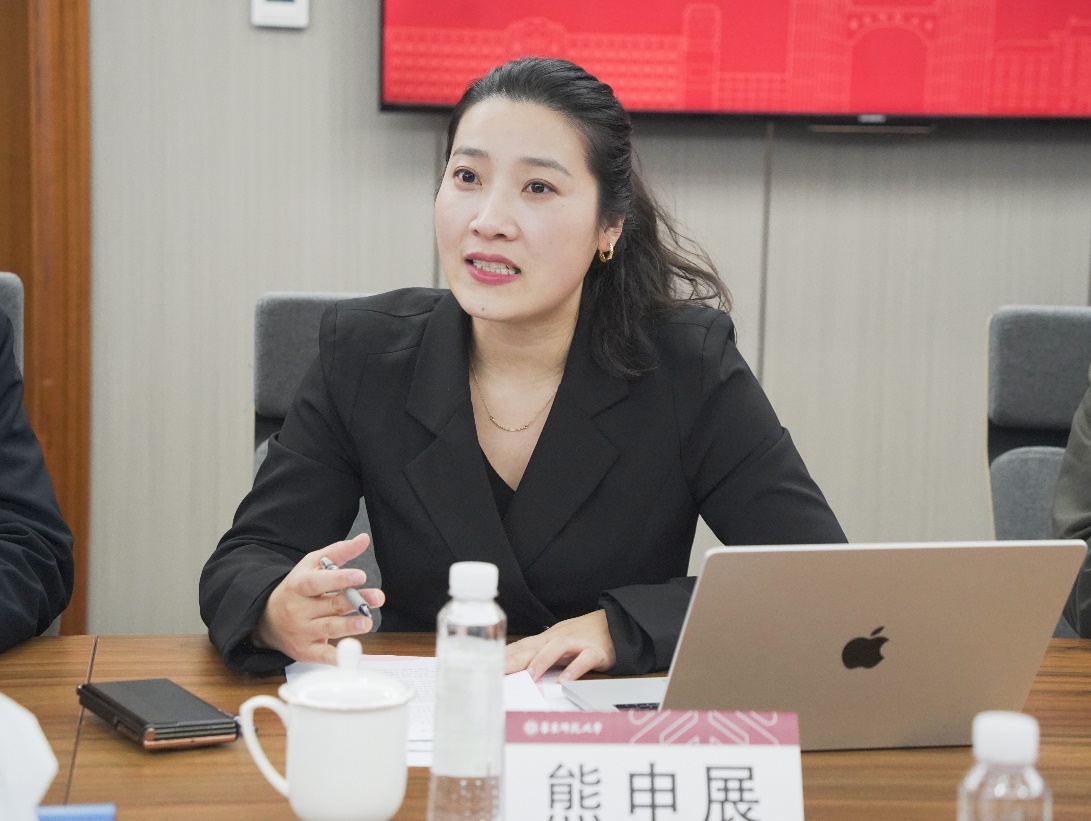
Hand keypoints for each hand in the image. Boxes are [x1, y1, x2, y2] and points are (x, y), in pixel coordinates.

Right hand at [253, 533, 384, 665]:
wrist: (267, 619)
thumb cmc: (297, 589)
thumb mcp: (312, 565)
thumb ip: (338, 552)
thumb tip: (364, 539)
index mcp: (299, 585)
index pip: (318, 582)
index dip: (339, 579)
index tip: (361, 575)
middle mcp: (299, 609)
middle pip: (330, 605)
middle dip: (356, 601)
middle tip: (378, 597)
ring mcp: (301, 631)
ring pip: (328, 628)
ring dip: (349, 626)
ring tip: (367, 621)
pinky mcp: (305, 651)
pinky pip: (322, 655)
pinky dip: (337, 657)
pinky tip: (352, 654)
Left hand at [504, 610, 615, 682]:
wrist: (617, 624)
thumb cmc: (584, 635)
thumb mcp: (558, 641)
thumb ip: (538, 652)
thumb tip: (514, 665)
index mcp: (548, 638)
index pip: (523, 646)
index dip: (505, 655)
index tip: (489, 665)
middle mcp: (560, 638)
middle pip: (534, 646)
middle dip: (516, 659)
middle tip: (500, 671)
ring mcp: (578, 644)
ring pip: (557, 648)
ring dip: (543, 661)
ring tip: (531, 675)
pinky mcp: (596, 652)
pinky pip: (584, 659)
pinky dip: (574, 669)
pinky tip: (565, 680)